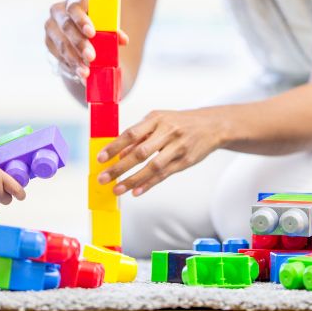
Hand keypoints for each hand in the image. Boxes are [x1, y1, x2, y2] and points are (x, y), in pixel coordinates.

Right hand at [44, 0, 128, 80]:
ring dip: (74, 60)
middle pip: (67, 27)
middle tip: (91, 57)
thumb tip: (124, 40)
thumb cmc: (95, 23)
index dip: (82, 20)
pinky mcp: (48, 42)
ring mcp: (51, 27)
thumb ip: (112, 30)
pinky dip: (70, 65)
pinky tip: (79, 73)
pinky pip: (58, 55)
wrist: (80, 30)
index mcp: (74, 1)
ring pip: (61, 44)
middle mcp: (59, 12)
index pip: (75, 8)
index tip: (92, 33)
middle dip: (80, 44)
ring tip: (85, 72)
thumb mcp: (104, 23)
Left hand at [96, 108, 225, 195]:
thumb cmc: (179, 122)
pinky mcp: (185, 161)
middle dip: (119, 168)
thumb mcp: (159, 121)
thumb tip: (119, 154)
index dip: (114, 147)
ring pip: (152, 167)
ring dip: (132, 180)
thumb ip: (140, 136)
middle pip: (140, 152)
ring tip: (117, 190)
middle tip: (103, 178)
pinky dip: (149, 184)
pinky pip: (164, 175)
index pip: (131, 133)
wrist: (211, 125)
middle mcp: (168, 132)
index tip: (100, 158)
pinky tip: (136, 191)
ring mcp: (178, 147)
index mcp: (157, 118)